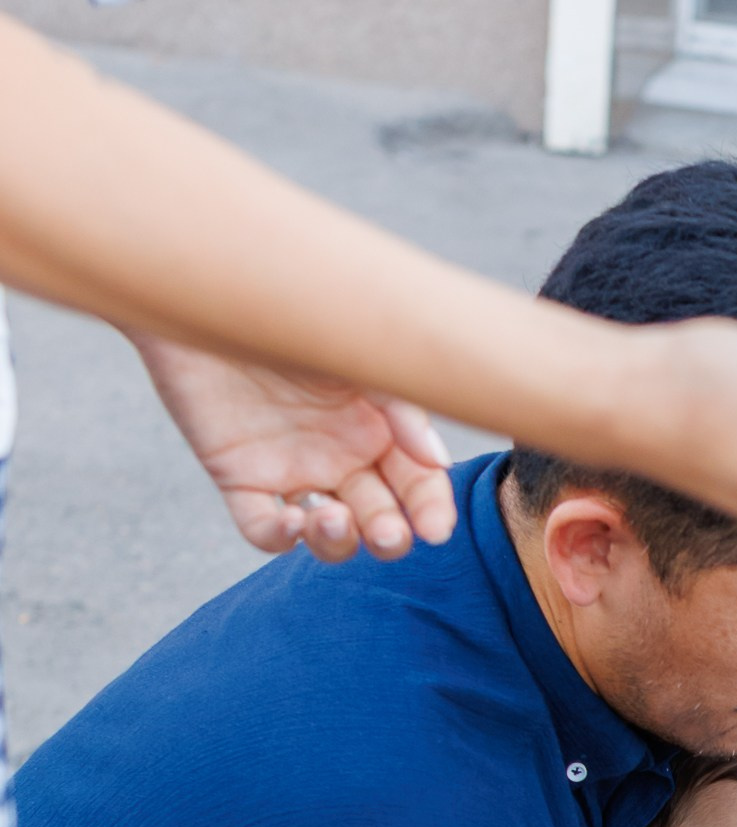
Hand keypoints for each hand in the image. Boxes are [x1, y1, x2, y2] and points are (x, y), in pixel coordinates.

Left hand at [132, 337, 459, 561]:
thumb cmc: (294, 308)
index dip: (430, 510)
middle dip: (387, 535)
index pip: (417, 484)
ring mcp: (290, 468)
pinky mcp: (239, 476)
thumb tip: (437, 461)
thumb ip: (402, 406)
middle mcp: (340, 455)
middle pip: (378, 518)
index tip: (434, 530)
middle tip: (384, 532)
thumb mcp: (361, 353)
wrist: (210, 285)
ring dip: (338, 540)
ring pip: (327, 533)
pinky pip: (262, 527)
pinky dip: (280, 537)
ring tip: (329, 517)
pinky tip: (290, 521)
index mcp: (378, 427)